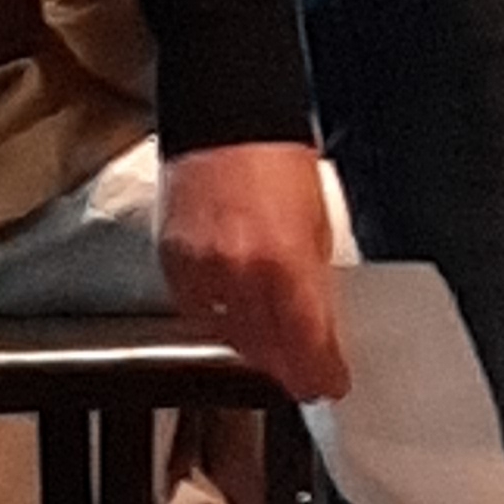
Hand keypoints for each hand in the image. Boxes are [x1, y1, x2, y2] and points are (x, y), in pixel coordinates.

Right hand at [160, 143, 349, 402]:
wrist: (226, 120)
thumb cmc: (280, 161)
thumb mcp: (318, 223)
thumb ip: (315, 279)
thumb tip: (319, 321)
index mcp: (285, 261)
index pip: (305, 340)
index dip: (320, 371)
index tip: (331, 384)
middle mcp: (238, 273)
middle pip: (265, 347)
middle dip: (289, 367)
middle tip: (308, 377)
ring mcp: (199, 270)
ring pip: (229, 335)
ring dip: (256, 349)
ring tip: (277, 352)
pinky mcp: (172, 263)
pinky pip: (198, 312)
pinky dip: (219, 321)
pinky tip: (238, 319)